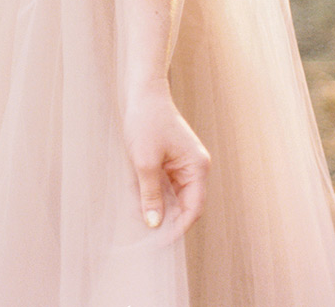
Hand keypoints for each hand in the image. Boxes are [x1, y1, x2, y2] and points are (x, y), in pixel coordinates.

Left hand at [122, 78, 209, 238]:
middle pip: (184, 204)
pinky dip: (152, 193)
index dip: (177, 228)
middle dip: (166, 219)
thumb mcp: (145, 161)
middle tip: (145, 235)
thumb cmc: (146, 121)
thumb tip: (154, 224)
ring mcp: (184, 164)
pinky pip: (165, 184)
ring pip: (173, 196)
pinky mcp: (171, 160)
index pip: (193, 208)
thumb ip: (151, 194)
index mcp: (197, 167)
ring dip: (157, 206)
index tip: (158, 243)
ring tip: (137, 219)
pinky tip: (137, 199)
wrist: (142, 92)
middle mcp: (195, 167)